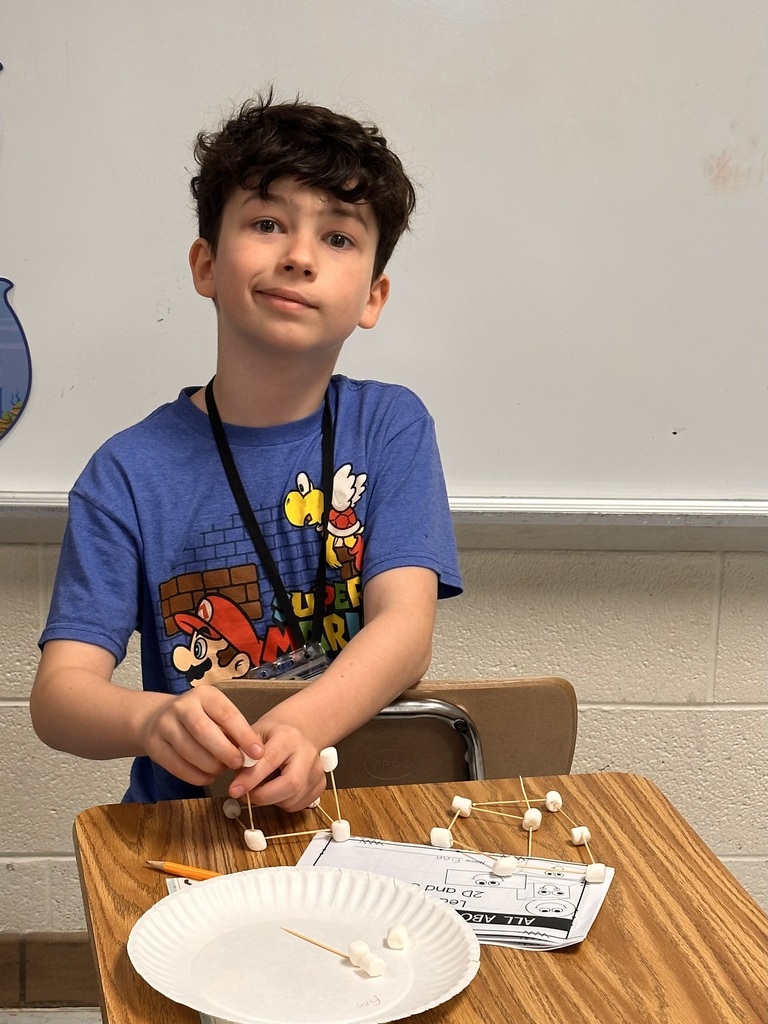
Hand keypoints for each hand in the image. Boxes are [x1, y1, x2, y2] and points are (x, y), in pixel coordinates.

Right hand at [139, 686, 263, 786]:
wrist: (157, 718)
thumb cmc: (200, 718)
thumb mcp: (216, 714)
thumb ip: (233, 731)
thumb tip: (253, 754)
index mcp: (204, 695)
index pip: (227, 714)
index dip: (244, 735)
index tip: (258, 753)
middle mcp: (182, 706)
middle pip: (204, 730)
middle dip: (224, 751)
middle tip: (238, 764)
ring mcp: (165, 724)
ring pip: (188, 749)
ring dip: (209, 765)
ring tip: (221, 770)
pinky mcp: (154, 744)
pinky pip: (175, 765)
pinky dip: (195, 776)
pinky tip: (207, 777)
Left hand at [229, 721, 325, 811]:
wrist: (297, 732)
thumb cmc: (272, 735)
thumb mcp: (252, 735)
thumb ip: (242, 756)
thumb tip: (236, 784)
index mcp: (288, 737)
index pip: (270, 761)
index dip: (250, 780)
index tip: (234, 790)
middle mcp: (307, 753)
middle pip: (291, 784)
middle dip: (264, 796)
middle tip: (246, 796)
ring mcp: (317, 770)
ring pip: (292, 799)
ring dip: (270, 800)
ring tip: (262, 786)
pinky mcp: (321, 784)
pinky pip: (298, 805)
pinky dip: (282, 802)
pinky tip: (277, 788)